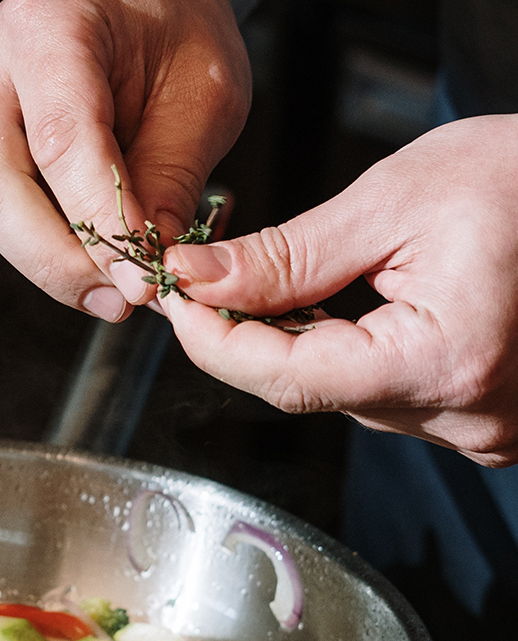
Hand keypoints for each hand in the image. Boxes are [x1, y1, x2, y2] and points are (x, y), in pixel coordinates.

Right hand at [0, 0, 250, 321]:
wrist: (129, 6)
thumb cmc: (168, 31)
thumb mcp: (203, 95)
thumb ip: (172, 180)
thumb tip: (144, 266)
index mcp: (47, 20)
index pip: (60, 144)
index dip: (98, 226)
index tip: (138, 280)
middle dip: (60, 264)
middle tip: (120, 299)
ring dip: (47, 256)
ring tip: (112, 270)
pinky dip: (28, 239)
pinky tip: (73, 235)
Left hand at [157, 115, 517, 465]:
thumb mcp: (397, 199)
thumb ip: (289, 257)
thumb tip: (201, 281)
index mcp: (443, 364)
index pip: (286, 379)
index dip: (215, 343)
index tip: (175, 302)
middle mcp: (463, 417)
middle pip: (309, 391)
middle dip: (247, 338)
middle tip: (202, 285)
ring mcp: (476, 429)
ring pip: (339, 397)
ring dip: (297, 346)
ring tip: (283, 286)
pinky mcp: (476, 420)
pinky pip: (380, 396)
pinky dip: (345, 356)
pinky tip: (339, 312)